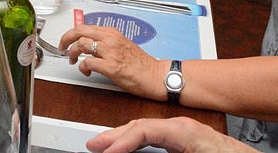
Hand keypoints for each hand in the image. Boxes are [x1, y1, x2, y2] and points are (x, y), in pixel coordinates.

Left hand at [59, 24, 157, 95]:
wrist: (155, 75)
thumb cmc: (141, 63)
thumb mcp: (122, 44)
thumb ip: (106, 42)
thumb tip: (89, 44)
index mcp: (112, 33)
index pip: (85, 26)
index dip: (72, 33)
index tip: (67, 40)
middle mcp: (110, 39)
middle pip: (79, 31)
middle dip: (66, 38)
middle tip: (62, 47)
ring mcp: (110, 52)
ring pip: (81, 45)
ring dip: (73, 54)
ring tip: (74, 61)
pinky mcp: (111, 67)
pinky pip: (88, 62)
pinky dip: (82, 67)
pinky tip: (86, 71)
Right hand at [87, 117, 252, 152]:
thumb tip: (142, 146)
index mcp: (184, 131)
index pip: (144, 129)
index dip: (122, 140)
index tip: (105, 151)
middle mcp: (181, 127)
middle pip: (139, 126)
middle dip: (114, 136)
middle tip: (92, 145)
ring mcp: (182, 133)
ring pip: (144, 131)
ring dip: (122, 138)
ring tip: (102, 145)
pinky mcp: (184, 141)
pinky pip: (154, 137)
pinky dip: (136, 141)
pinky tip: (127, 147)